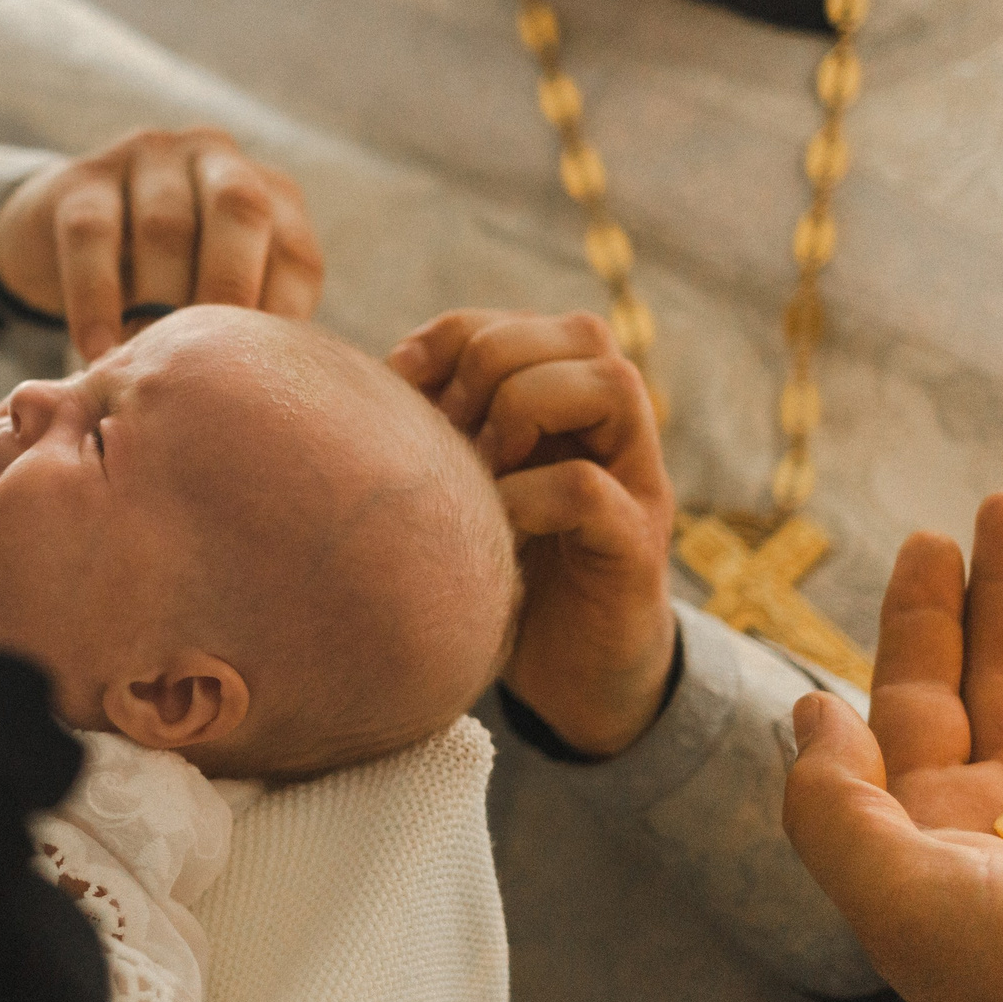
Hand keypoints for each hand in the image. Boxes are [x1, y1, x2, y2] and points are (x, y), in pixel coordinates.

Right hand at [0, 127, 322, 360]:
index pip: (293, 249)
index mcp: (265, 192)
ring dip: (158, 304)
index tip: (260, 377)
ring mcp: (146, 158)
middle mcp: (213, 158)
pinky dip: (97, 301)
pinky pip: (91, 236)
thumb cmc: (162, 282)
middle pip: (239, 207)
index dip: (283, 314)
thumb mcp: (214, 290)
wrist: (58, 235)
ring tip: (149, 367)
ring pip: (164, 225)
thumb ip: (248, 325)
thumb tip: (276, 401)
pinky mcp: (79, 179)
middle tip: (210, 361)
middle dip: (230, 287)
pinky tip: (99, 352)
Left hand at [388, 309, 675, 756]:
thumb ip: (436, 432)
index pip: (516, 323)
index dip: (449, 338)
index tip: (397, 389)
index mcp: (567, 400)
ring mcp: (636, 482)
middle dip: (492, 366)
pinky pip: (586, 489)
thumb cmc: (504, 570)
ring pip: (610, 384)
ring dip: (524, 411)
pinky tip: (494, 528)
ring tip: (482, 468)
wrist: (573, 677)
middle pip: (579, 331)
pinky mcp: (636, 546)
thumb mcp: (463, 487)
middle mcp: (614, 429)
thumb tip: (366, 385)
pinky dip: (526, 497)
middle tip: (448, 434)